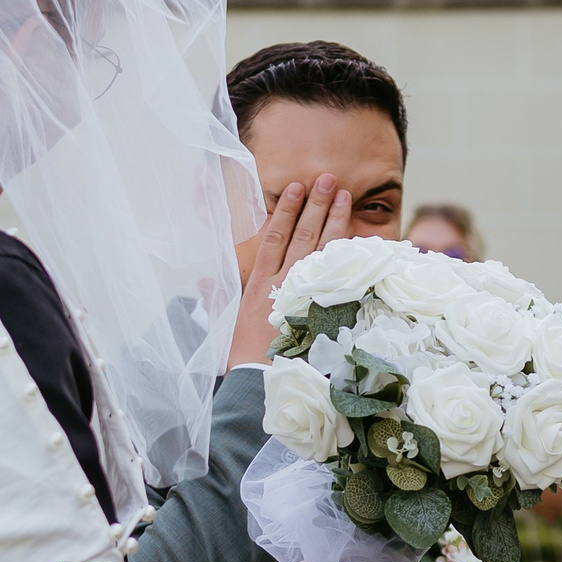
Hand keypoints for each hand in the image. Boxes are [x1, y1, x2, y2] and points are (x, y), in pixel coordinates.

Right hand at [226, 176, 353, 369]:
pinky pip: (337, 277)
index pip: (273, 237)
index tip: (297, 188)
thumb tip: (202, 280)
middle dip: (316, 206)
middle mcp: (281, 284)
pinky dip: (348, 257)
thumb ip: (217, 296)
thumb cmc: (240, 355)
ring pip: (321, 251)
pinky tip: (358, 237)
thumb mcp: (225, 322)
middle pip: (302, 236)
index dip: (286, 211)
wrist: (258, 381)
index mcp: (258, 284)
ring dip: (334, 221)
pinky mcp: (320, 310)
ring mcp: (303, 295)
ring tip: (345, 196)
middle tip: (330, 179)